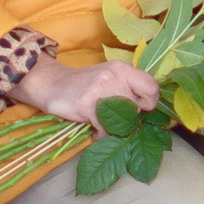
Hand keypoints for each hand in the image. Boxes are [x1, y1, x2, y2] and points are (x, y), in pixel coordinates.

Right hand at [11, 55, 160, 130]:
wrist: (52, 83)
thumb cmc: (84, 84)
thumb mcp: (109, 77)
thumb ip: (128, 88)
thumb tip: (146, 111)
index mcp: (122, 69)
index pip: (151, 87)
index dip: (149, 103)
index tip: (138, 108)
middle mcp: (114, 77)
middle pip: (135, 109)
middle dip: (125, 119)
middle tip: (112, 118)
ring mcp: (100, 90)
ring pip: (122, 122)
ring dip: (113, 129)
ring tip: (102, 123)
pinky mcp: (87, 105)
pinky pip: (105, 130)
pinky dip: (100, 134)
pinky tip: (92, 127)